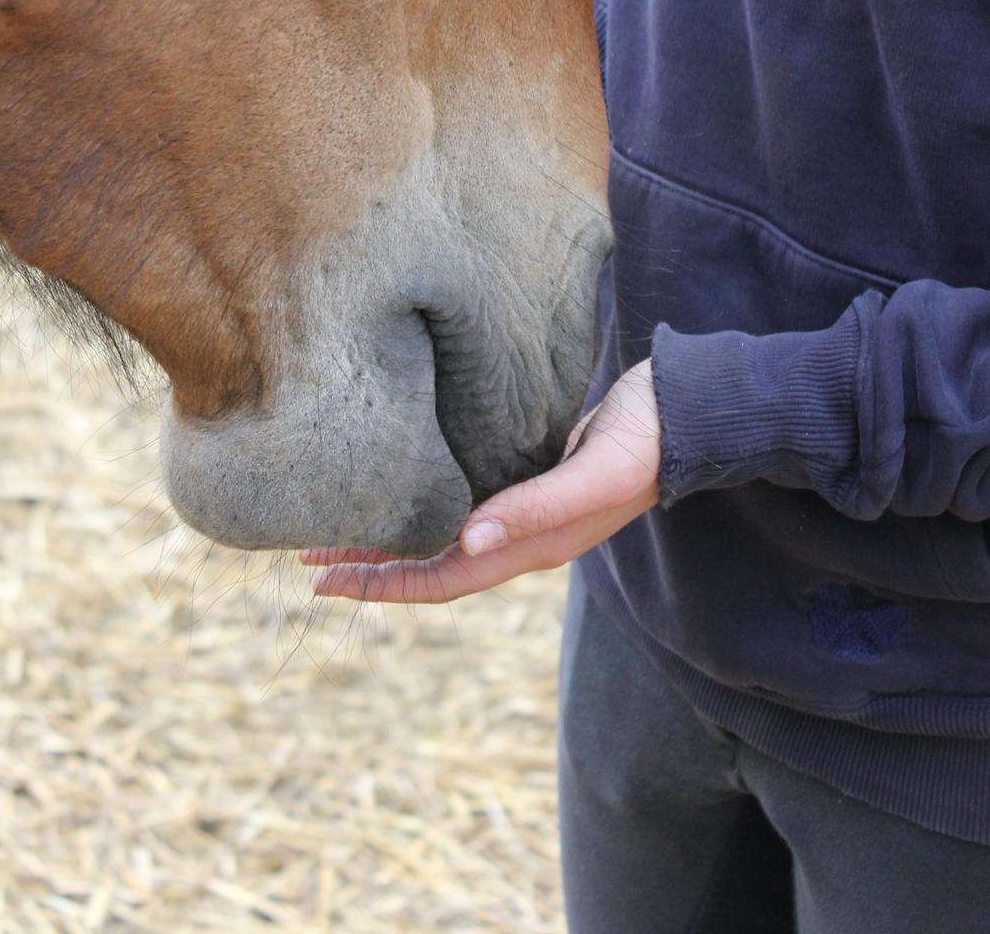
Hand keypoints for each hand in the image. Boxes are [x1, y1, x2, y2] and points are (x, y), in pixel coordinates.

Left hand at [301, 357, 660, 603]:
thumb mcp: (594, 472)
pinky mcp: (529, 472)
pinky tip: (400, 483)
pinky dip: (421, 500)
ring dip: (390, 535)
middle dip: (370, 564)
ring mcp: (526, 506)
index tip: (321, 579)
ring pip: (442, 533)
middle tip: (304, 552)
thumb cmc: (647, 439)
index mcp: (535, 544)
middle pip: (431, 562)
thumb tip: (467, 541)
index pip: (442, 578)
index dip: (381, 585)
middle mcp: (523, 534)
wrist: (691, 410)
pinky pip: (462, 501)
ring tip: (336, 524)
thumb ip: (537, 508)